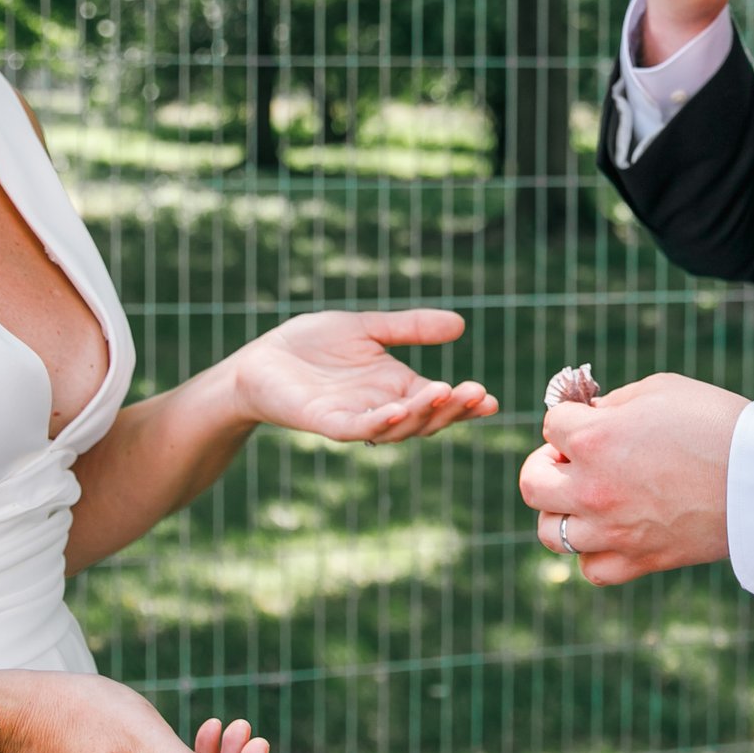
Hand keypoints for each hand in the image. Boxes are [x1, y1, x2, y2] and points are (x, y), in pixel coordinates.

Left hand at [227, 309, 497, 442]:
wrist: (261, 359)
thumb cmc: (311, 345)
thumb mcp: (368, 328)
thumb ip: (410, 327)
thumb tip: (460, 324)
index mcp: (397, 389)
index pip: (439, 402)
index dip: (466, 404)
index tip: (492, 398)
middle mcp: (381, 409)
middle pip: (427, 419)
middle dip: (454, 409)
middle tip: (478, 394)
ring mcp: (355, 419)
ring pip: (398, 427)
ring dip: (424, 414)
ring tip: (446, 393)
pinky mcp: (326, 422)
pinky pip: (358, 428)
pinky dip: (380, 422)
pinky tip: (399, 408)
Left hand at [518, 372, 748, 585]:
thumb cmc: (717, 424)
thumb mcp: (660, 390)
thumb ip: (613, 402)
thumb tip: (589, 413)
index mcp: (594, 439)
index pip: (550, 426)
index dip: (570, 418)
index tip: (591, 419)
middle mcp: (593, 488)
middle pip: (532, 483)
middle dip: (546, 465)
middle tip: (571, 460)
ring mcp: (613, 530)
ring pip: (550, 532)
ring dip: (561, 511)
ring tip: (586, 498)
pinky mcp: (639, 560)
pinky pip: (590, 569)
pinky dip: (592, 553)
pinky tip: (609, 532)